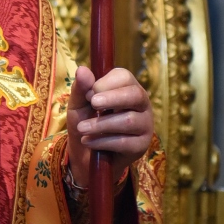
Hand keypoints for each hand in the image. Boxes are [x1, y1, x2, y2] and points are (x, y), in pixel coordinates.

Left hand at [67, 66, 152, 187]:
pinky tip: (88, 141)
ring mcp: (145, 125)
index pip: (125, 77)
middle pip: (136, 95)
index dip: (106, 83)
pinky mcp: (142, 145)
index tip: (89, 94)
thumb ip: (81, 88)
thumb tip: (82, 69)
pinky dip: (102, 141)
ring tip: (82, 129)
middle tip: (92, 104)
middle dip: (112, 99)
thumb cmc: (86, 121)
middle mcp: (141, 104)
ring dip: (101, 124)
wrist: (86, 154)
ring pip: (128, 121)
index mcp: (127, 88)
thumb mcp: (79, 104)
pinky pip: (124, 142)